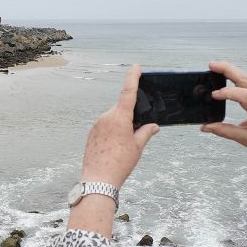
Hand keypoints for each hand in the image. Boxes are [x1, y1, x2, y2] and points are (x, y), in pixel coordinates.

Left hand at [80, 65, 159, 187]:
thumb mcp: (138, 147)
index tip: (136, 67)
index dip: (133, 78)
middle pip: (121, 107)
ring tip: (124, 144)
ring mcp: (97, 124)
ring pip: (113, 117)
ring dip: (121, 123)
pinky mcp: (92, 133)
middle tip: (137, 131)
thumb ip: (146, 132)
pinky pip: (105, 125)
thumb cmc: (119, 163)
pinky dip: (112, 130)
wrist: (98, 179)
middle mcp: (106, 117)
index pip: (128, 92)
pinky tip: (115, 146)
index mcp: (119, 117)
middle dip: (130, 114)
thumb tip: (154, 126)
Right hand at [201, 61, 246, 161]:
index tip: (213, 95)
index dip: (227, 93)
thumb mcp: (244, 139)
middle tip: (211, 65)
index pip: (244, 95)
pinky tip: (226, 75)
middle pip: (245, 78)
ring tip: (215, 67)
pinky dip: (236, 76)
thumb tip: (205, 127)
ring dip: (231, 70)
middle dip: (227, 69)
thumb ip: (224, 131)